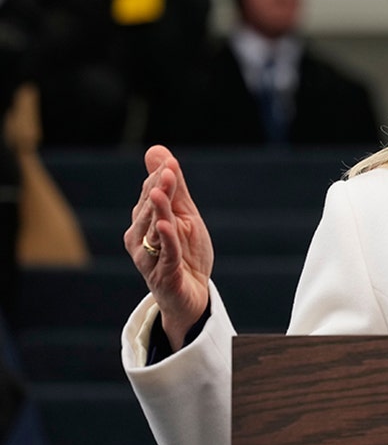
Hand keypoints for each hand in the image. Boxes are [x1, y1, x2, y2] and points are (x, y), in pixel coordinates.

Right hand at [123, 145, 213, 349]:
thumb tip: (156, 151)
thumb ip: (174, 186)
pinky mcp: (163, 275)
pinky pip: (165, 255)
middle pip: (150, 210)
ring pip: (154, 230)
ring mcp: (149, 258)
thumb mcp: (184, 215)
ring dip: (158, 211)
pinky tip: (167, 226)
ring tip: (160, 192)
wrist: (192, 293)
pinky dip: (167, 240)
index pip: (150, 195)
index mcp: (143, 222)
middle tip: (168, 171)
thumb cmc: (185, 252)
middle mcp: (140, 239)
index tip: (170, 162)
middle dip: (159, 190)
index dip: (161, 178)